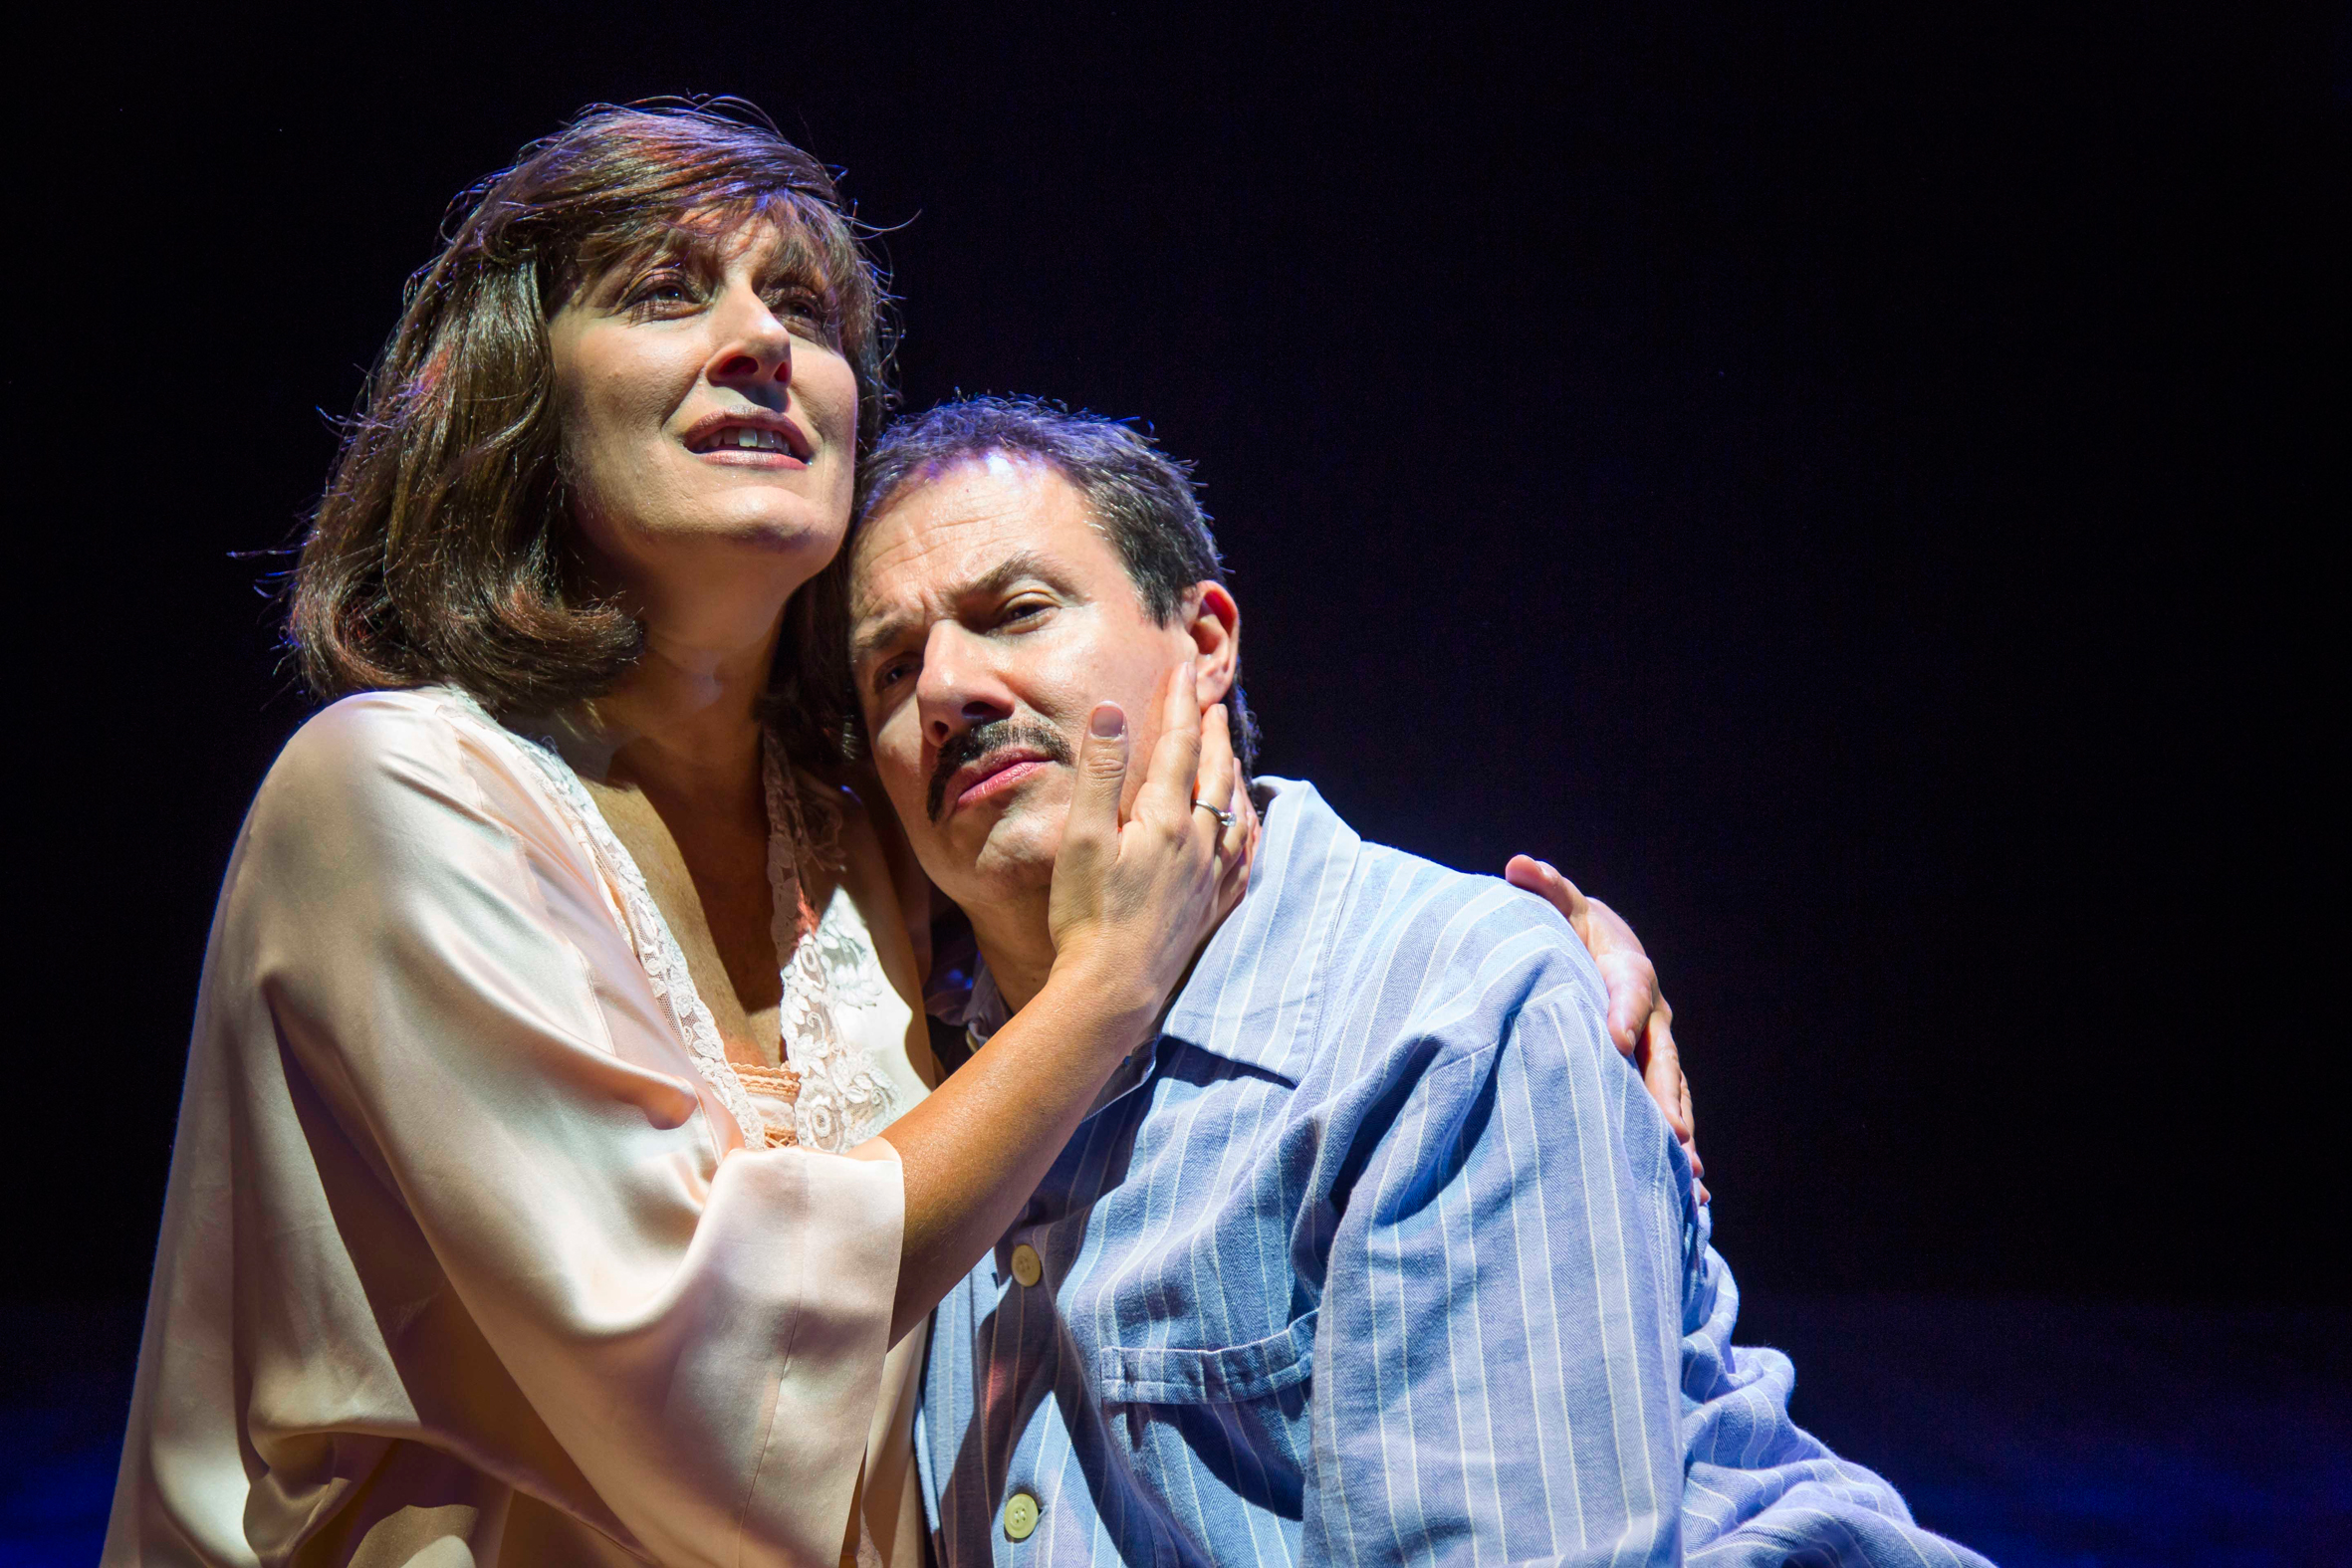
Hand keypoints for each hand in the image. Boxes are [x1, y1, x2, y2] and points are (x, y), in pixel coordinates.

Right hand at [1047, 660, 1252, 1031]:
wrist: (1113, 988)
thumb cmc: (1086, 914)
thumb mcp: (1081, 837)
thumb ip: (1099, 772)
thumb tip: (1112, 711)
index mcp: (1166, 819)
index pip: (1179, 745)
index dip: (1181, 703)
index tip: (1183, 668)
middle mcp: (1200, 842)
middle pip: (1215, 772)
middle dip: (1212, 732)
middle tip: (1209, 702)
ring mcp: (1211, 877)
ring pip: (1236, 810)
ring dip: (1233, 773)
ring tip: (1230, 752)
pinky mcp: (1212, 906)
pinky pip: (1244, 854)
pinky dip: (1247, 825)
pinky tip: (1247, 823)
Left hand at [1505, 856, 1705, 1203]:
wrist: (1602, 946)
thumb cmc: (1570, 928)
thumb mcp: (1559, 905)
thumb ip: (1544, 888)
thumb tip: (1518, 866)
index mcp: (1628, 972)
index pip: (1628, 992)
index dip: (1621, 1013)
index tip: (1610, 1040)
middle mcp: (1651, 1016)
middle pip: (1661, 1057)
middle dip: (1662, 1095)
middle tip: (1668, 1134)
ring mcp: (1655, 1049)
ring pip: (1673, 1094)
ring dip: (1679, 1134)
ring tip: (1688, 1176)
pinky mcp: (1649, 1076)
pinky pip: (1666, 1115)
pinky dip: (1675, 1151)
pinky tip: (1688, 1194)